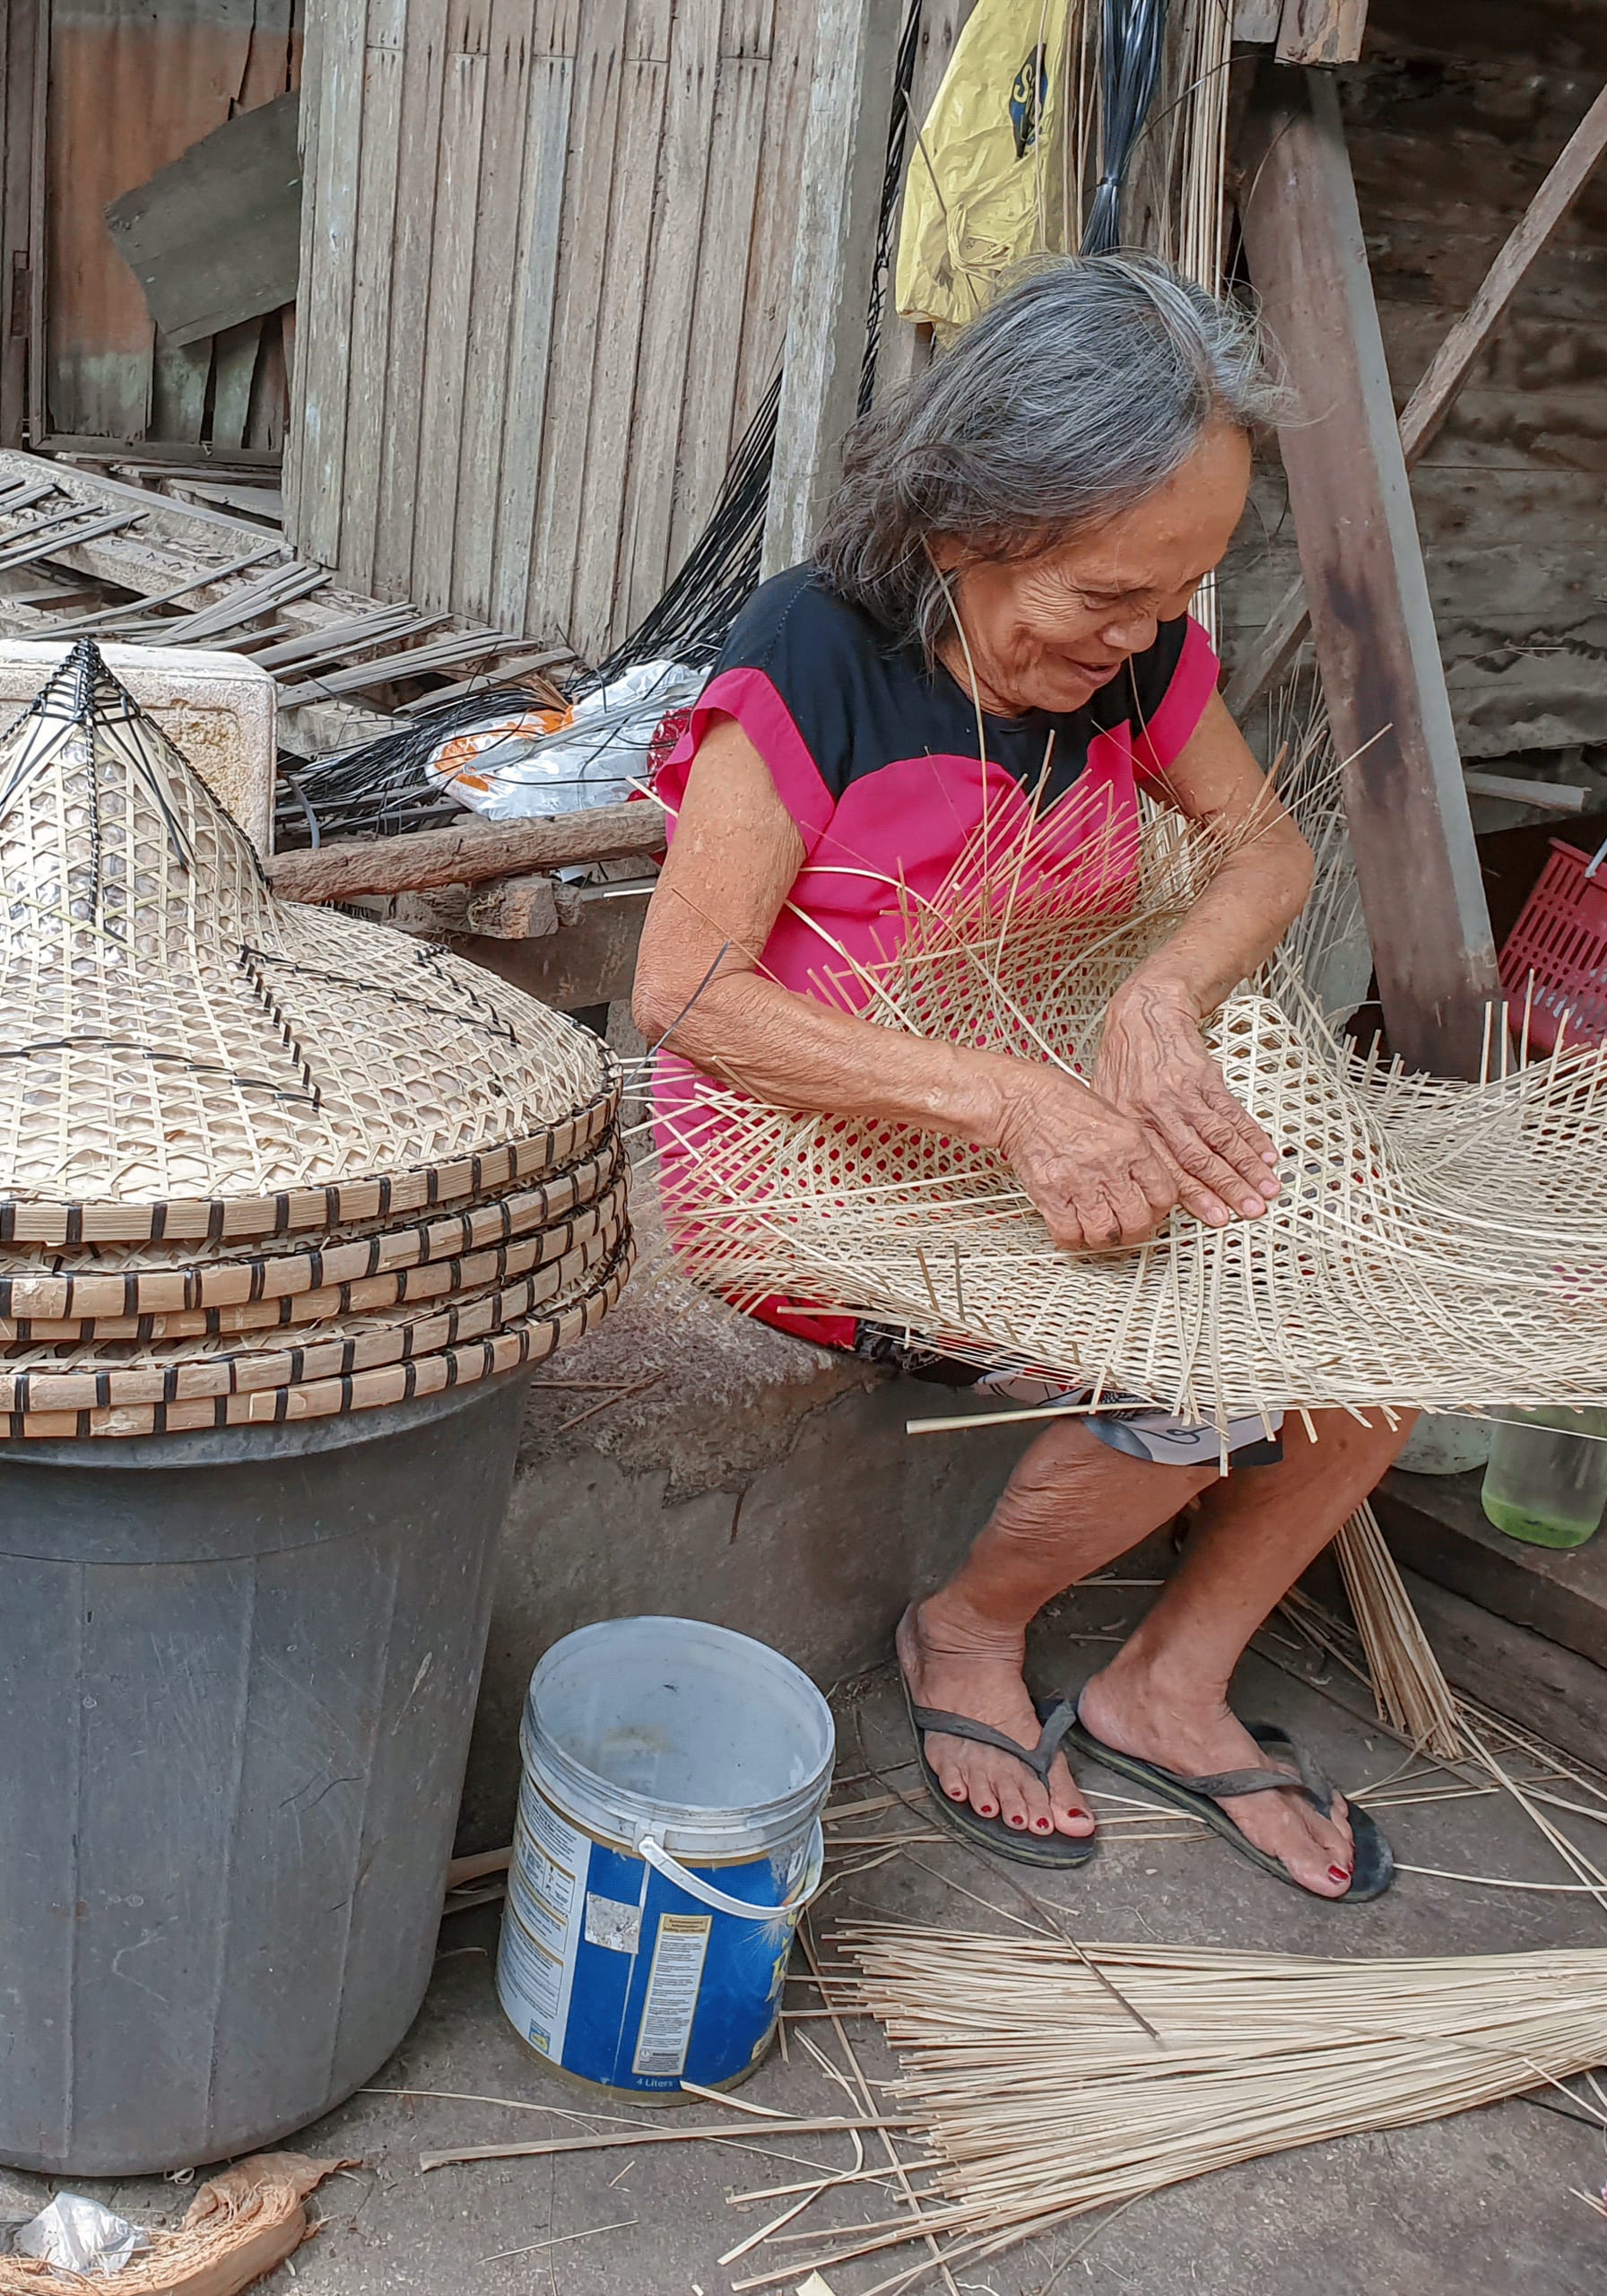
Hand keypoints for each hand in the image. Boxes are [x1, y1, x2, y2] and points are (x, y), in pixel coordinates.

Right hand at [994, 1065, 1181, 1251]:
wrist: (1024, 1100)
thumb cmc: (1065, 1105)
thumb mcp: (1117, 1118)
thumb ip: (1135, 1155)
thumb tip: (1147, 1185)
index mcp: (1131, 1144)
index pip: (1164, 1195)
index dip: (1159, 1211)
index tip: (1150, 1211)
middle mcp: (1109, 1164)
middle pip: (1137, 1221)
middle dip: (1134, 1232)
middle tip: (1126, 1228)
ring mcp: (1079, 1181)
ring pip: (1105, 1234)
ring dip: (1103, 1239)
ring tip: (1098, 1229)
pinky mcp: (1049, 1193)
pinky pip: (1068, 1233)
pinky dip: (1072, 1238)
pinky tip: (1072, 1227)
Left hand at [1094, 978, 1279, 1227]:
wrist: (1145, 1011)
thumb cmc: (1126, 1058)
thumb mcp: (1109, 1101)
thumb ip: (1126, 1141)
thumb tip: (1137, 1182)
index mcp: (1131, 1125)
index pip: (1166, 1169)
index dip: (1195, 1197)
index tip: (1217, 1217)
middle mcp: (1157, 1111)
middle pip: (1198, 1158)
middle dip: (1228, 1188)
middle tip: (1250, 1209)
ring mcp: (1183, 1094)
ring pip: (1220, 1137)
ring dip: (1247, 1166)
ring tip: (1266, 1188)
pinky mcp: (1205, 1077)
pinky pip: (1232, 1112)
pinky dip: (1252, 1135)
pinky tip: (1266, 1153)